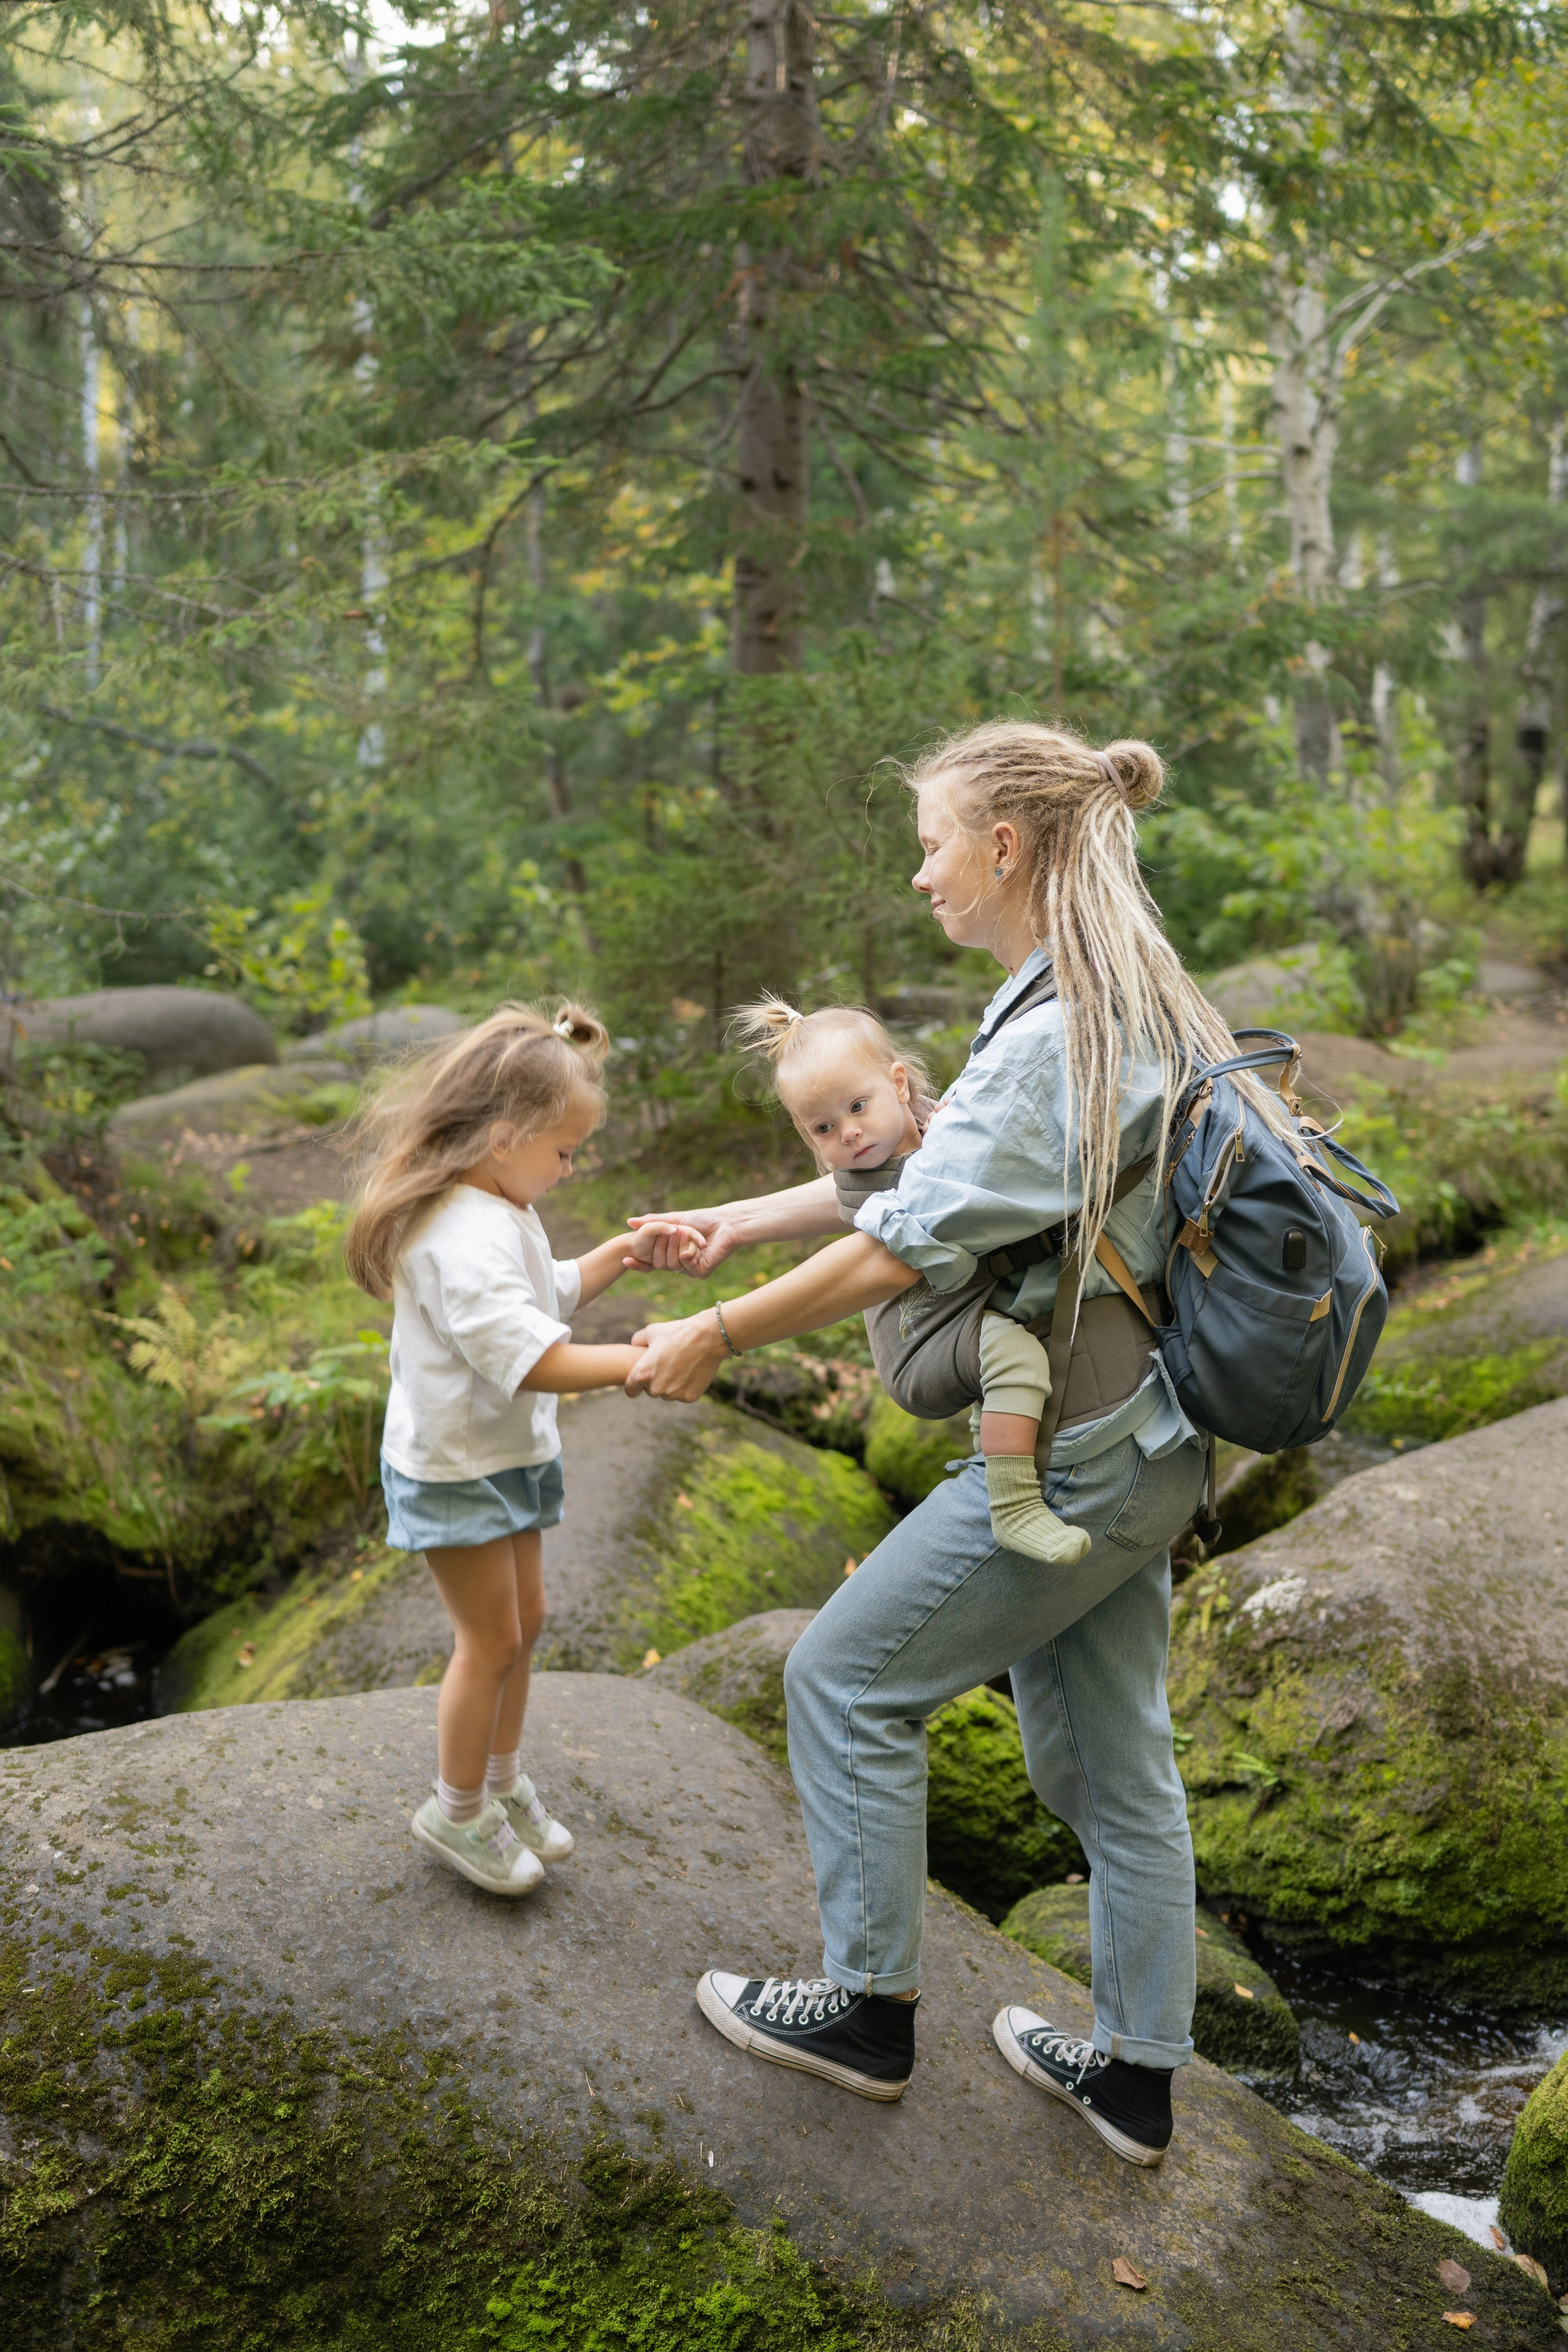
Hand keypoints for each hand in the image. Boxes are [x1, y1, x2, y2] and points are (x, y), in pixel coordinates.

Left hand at [623, 1311, 726, 1401]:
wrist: (708, 1338)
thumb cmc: (678, 1332)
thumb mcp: (652, 1331)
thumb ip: (638, 1340)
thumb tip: (633, 1344)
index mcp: (642, 1374)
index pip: (630, 1390)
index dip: (635, 1385)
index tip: (641, 1380)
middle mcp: (655, 1388)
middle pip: (651, 1392)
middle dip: (656, 1382)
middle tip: (668, 1366)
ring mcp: (673, 1395)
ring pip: (667, 1394)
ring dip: (671, 1385)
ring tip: (681, 1366)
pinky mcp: (689, 1397)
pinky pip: (683, 1395)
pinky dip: (686, 1387)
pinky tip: (692, 1371)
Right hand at [626, 1207, 742, 1276]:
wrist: (725, 1223)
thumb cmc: (702, 1219)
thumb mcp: (673, 1219)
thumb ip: (653, 1222)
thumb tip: (628, 1222)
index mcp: (672, 1254)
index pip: (650, 1263)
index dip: (638, 1264)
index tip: (626, 1259)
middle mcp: (680, 1264)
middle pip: (661, 1263)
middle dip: (664, 1245)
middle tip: (674, 1231)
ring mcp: (691, 1269)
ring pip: (673, 1265)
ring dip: (679, 1246)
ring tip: (689, 1234)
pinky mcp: (702, 1272)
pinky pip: (687, 1266)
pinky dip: (690, 1252)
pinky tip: (700, 1244)